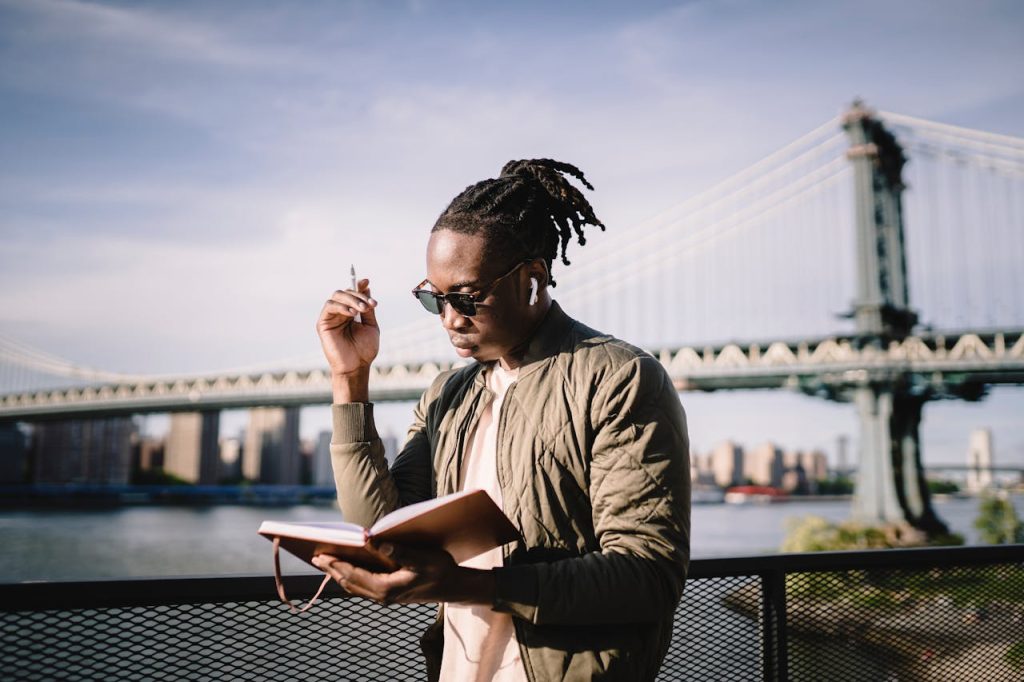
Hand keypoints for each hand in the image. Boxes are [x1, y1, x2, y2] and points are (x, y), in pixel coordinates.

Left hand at [311, 542, 494, 605]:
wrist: (454, 588)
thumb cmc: (441, 570)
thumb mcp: (423, 558)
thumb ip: (400, 552)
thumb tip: (375, 542)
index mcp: (387, 588)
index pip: (353, 576)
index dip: (336, 565)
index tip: (321, 555)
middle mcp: (382, 596)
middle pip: (349, 583)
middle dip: (331, 569)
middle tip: (314, 556)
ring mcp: (385, 597)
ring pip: (354, 586)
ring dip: (339, 574)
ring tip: (325, 561)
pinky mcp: (389, 594)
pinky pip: (362, 586)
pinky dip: (350, 576)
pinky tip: (347, 567)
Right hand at [316, 279, 379, 401]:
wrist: (357, 366)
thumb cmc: (364, 350)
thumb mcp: (370, 325)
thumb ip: (367, 308)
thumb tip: (366, 287)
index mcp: (351, 312)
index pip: (352, 293)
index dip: (358, 285)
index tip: (367, 281)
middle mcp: (340, 313)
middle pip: (345, 292)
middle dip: (358, 295)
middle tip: (370, 305)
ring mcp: (331, 317)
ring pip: (336, 296)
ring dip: (351, 299)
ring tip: (362, 310)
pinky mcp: (323, 323)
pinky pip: (329, 306)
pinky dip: (341, 306)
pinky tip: (352, 314)